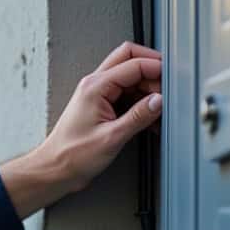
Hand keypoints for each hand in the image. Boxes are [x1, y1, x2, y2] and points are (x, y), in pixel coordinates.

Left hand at [0, 41, 162, 216]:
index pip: (133, 63)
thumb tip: (159, 101)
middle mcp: (95, 85)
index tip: (173, 80)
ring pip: (130, 78)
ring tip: (161, 111)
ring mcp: (98, 94)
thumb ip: (139, 116)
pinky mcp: (102, 106)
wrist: (56, 169)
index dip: (156, 69)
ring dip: (148, 90)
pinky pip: (127, 95)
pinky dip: (141, 103)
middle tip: (168, 92)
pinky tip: (151, 120)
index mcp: (95, 86)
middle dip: (152, 71)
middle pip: (129, 60)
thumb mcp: (112, 137)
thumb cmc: (73, 155)